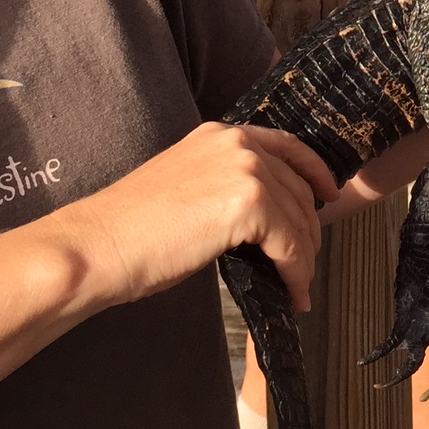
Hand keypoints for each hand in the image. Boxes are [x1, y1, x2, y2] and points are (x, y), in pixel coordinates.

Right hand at [70, 122, 336, 310]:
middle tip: (306, 265)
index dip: (314, 173)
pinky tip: (292, 293)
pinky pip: (291, 245)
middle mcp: (237, 143)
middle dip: (308, 230)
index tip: (329, 195)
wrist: (100, 245)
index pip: (286, 146)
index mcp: (220, 134)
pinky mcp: (250, 203)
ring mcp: (246, 169)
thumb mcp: (186, 188)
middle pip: (298, 187)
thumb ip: (225, 188)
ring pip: (299, 219)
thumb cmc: (131, 230)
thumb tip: (261, 221)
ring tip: (298, 288)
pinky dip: (296, 273)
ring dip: (304, 259)